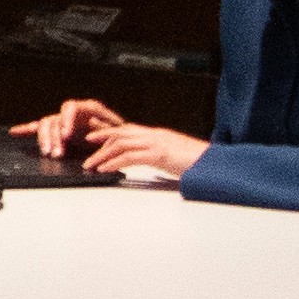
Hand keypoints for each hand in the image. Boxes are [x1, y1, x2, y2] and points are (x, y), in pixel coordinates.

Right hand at [17, 97, 124, 158]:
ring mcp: (63, 121)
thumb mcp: (116, 131)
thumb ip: (106, 129)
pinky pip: (38, 128)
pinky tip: (15, 132)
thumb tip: (94, 128)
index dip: (66, 120)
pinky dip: (26, 129)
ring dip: (45, 141)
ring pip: (46, 126)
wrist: (120, 141)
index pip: (70, 108)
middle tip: (57, 153)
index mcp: (87, 108)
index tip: (67, 135)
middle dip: (54, 137)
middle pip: (55, 119)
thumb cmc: (118, 135)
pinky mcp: (57, 131)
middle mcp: (72, 113)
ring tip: (48, 153)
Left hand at [82, 122, 206, 179]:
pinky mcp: (159, 154)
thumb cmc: (196, 162)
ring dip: (102, 155)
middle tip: (84, 142)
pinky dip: (114, 163)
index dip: (109, 130)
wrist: (213, 164)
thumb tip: (148, 161)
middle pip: (121, 132)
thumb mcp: (172, 157)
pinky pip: (130, 157)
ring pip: (121, 144)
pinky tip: (104, 170)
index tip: (93, 132)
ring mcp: (157, 143)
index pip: (128, 129)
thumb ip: (158, 155)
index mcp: (157, 135)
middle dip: (100, 136)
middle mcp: (154, 135)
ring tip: (89, 165)